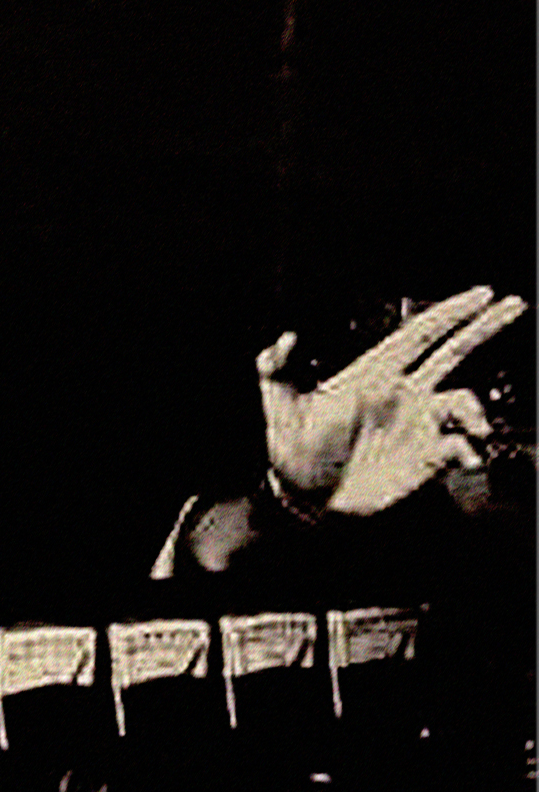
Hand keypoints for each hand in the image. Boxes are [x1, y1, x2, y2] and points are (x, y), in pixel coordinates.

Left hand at [258, 286, 527, 515]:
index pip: (419, 334)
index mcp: (374, 373)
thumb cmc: (290, 448)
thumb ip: (276, 367)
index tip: (483, 293)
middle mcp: (403, 394)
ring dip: (474, 411)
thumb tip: (284, 338)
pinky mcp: (425, 459)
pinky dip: (469, 449)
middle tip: (515, 304)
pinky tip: (464, 456)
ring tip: (473, 426)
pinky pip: (461, 447)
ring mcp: (418, 426)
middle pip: (453, 353)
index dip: (450, 313)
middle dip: (485, 328)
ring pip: (464, 403)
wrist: (306, 498)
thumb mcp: (279, 404)